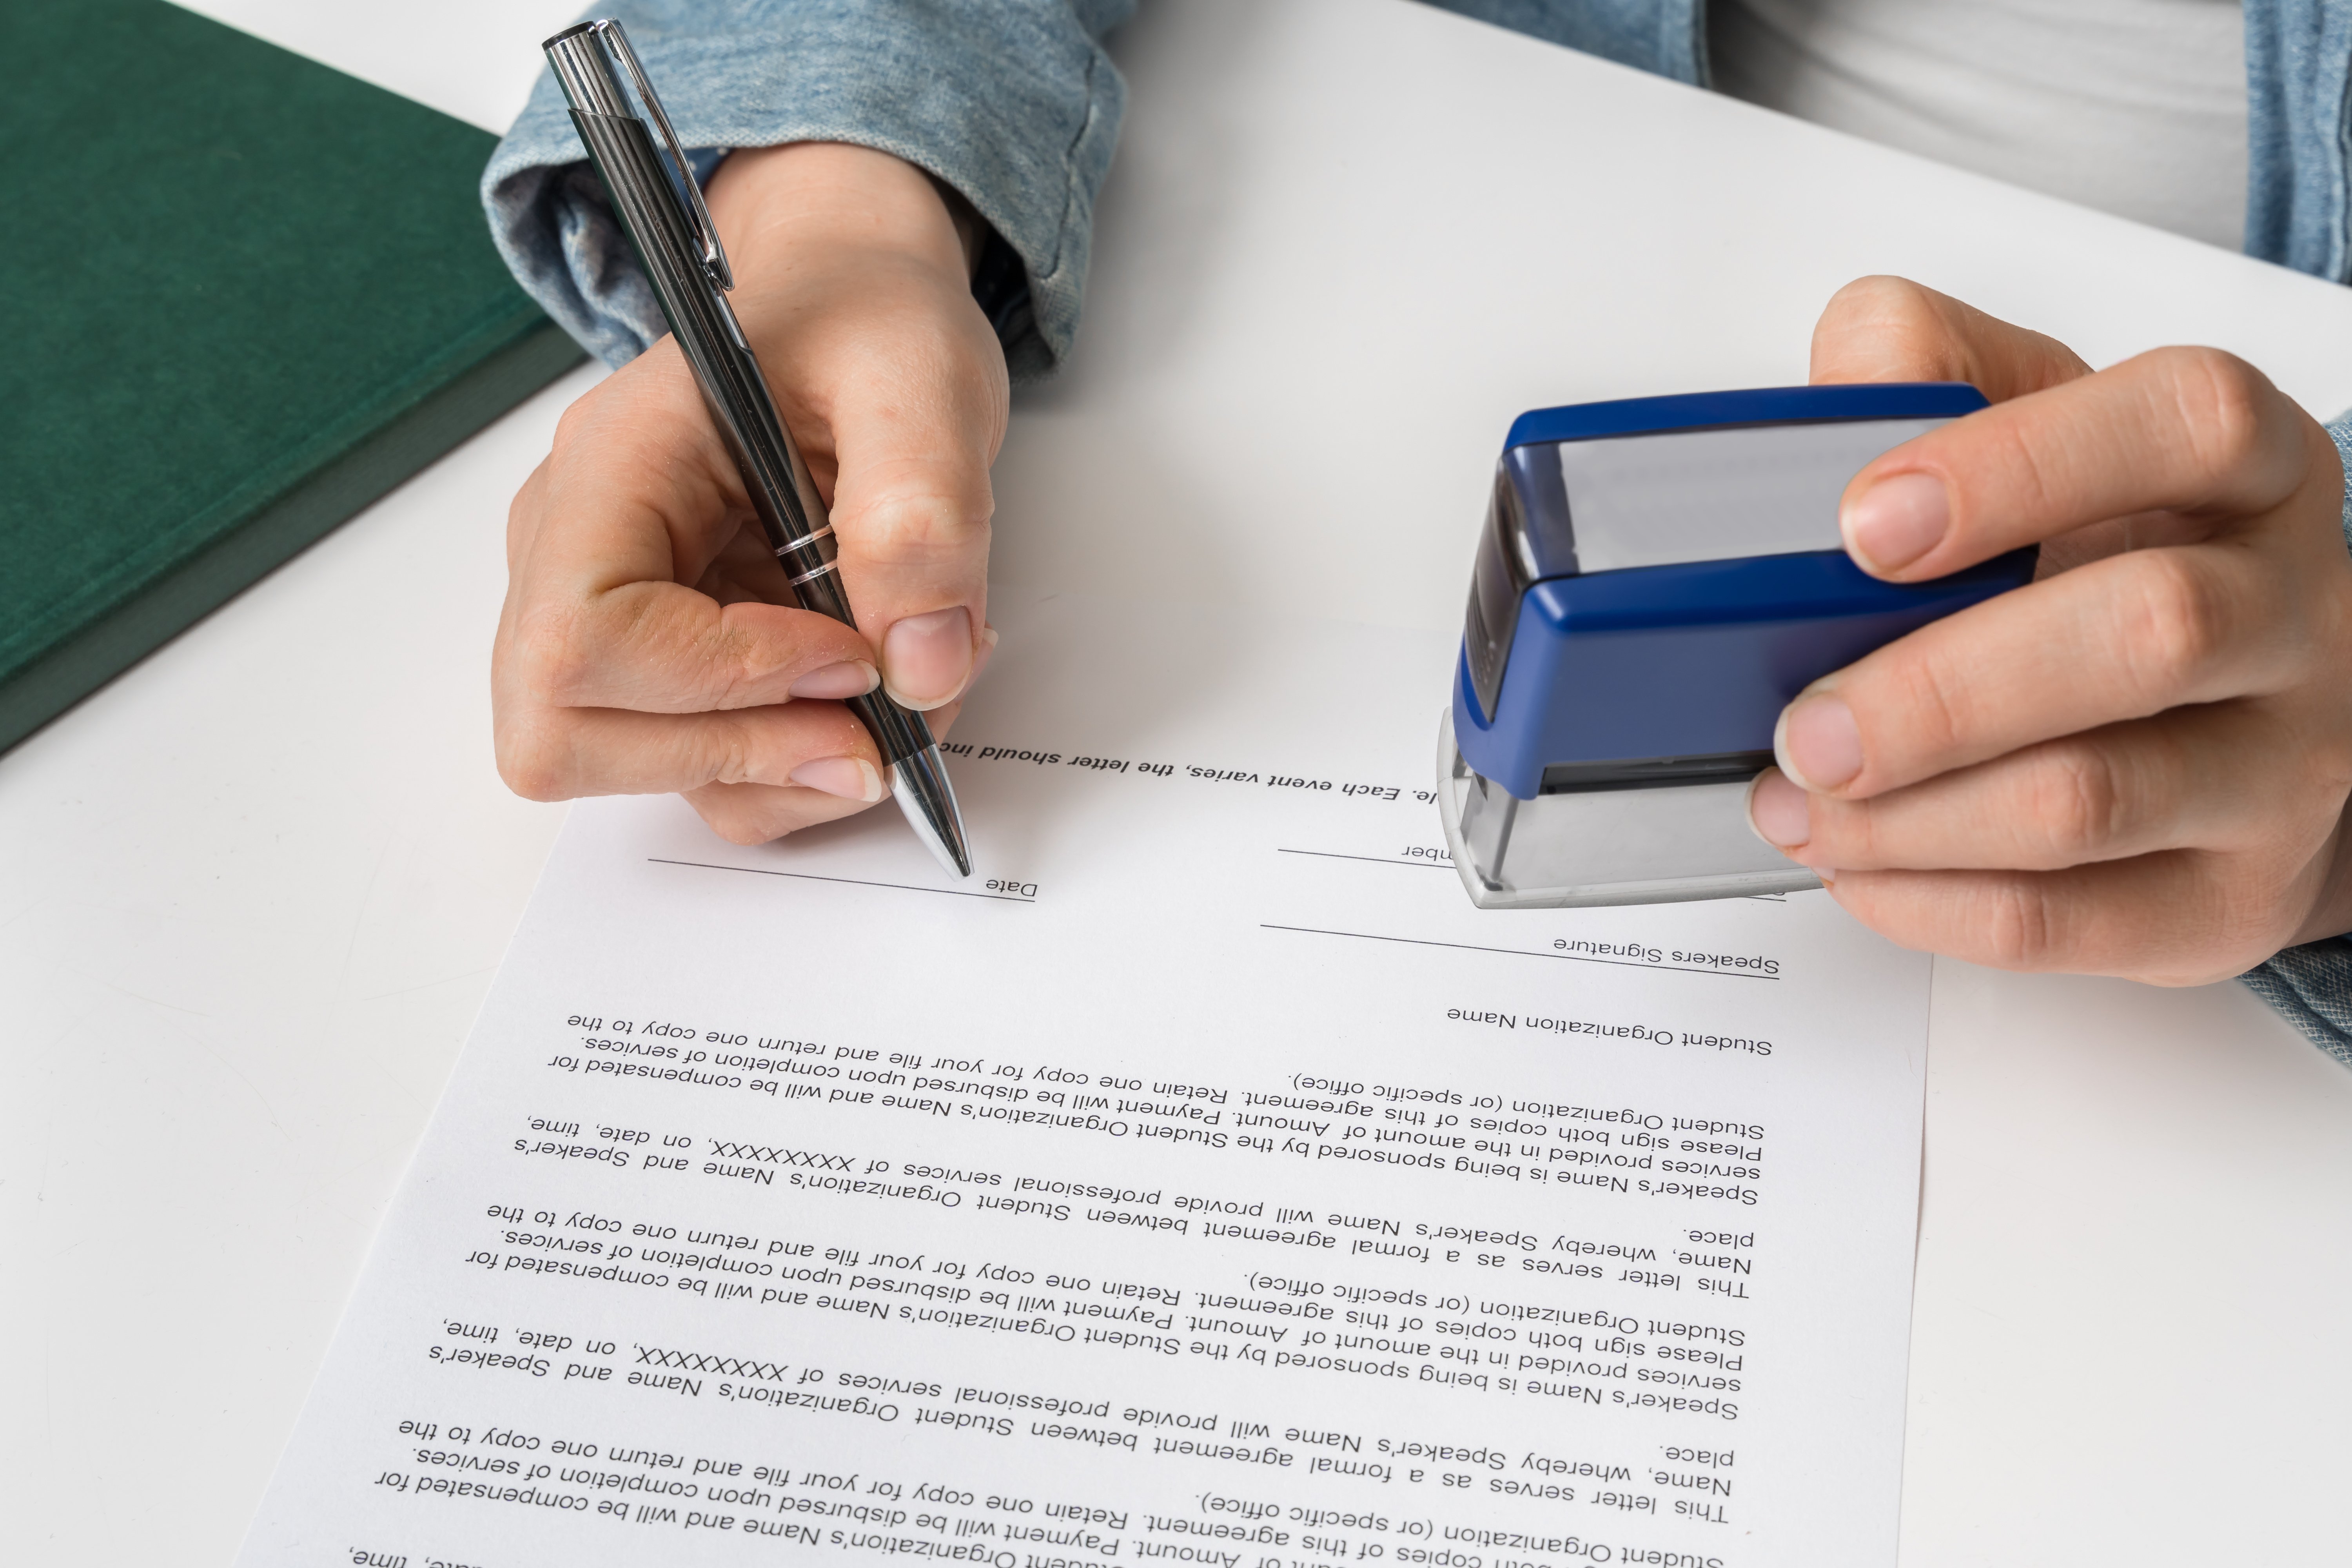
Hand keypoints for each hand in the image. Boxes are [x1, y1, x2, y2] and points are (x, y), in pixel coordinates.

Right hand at [493, 143, 1006, 842]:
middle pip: (563, 736)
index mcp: (610, 466)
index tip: (852, 656)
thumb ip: (926, 513)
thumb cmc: (865, 325)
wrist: (857, 315)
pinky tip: (866, 693)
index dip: (720, 682)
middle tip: (871, 720)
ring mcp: (606, 615)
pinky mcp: (663, 662)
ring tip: (895, 689)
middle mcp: (575, 548)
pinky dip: (793, 767)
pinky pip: (700, 770)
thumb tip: (919, 666)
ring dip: (781, 769)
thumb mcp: (923, 380)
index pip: (581, 638)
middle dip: (735, 754)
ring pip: (637, 771)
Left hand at [1744, 277, 2351, 983]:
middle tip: (1806, 722)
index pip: (2182, 426)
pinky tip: (1855, 863)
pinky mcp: (2229, 900)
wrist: (2239, 715)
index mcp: (2250, 472)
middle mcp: (2294, 613)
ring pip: (2089, 801)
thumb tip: (1850, 374)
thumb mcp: (2042, 428)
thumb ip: (1938, 367)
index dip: (2018, 466)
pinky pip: (2063, 920)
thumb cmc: (2121, 558)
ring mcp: (2282, 767)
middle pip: (2146, 633)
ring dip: (1908, 815)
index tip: (1865, 522)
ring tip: (1798, 799)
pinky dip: (1927, 900)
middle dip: (1938, 692)